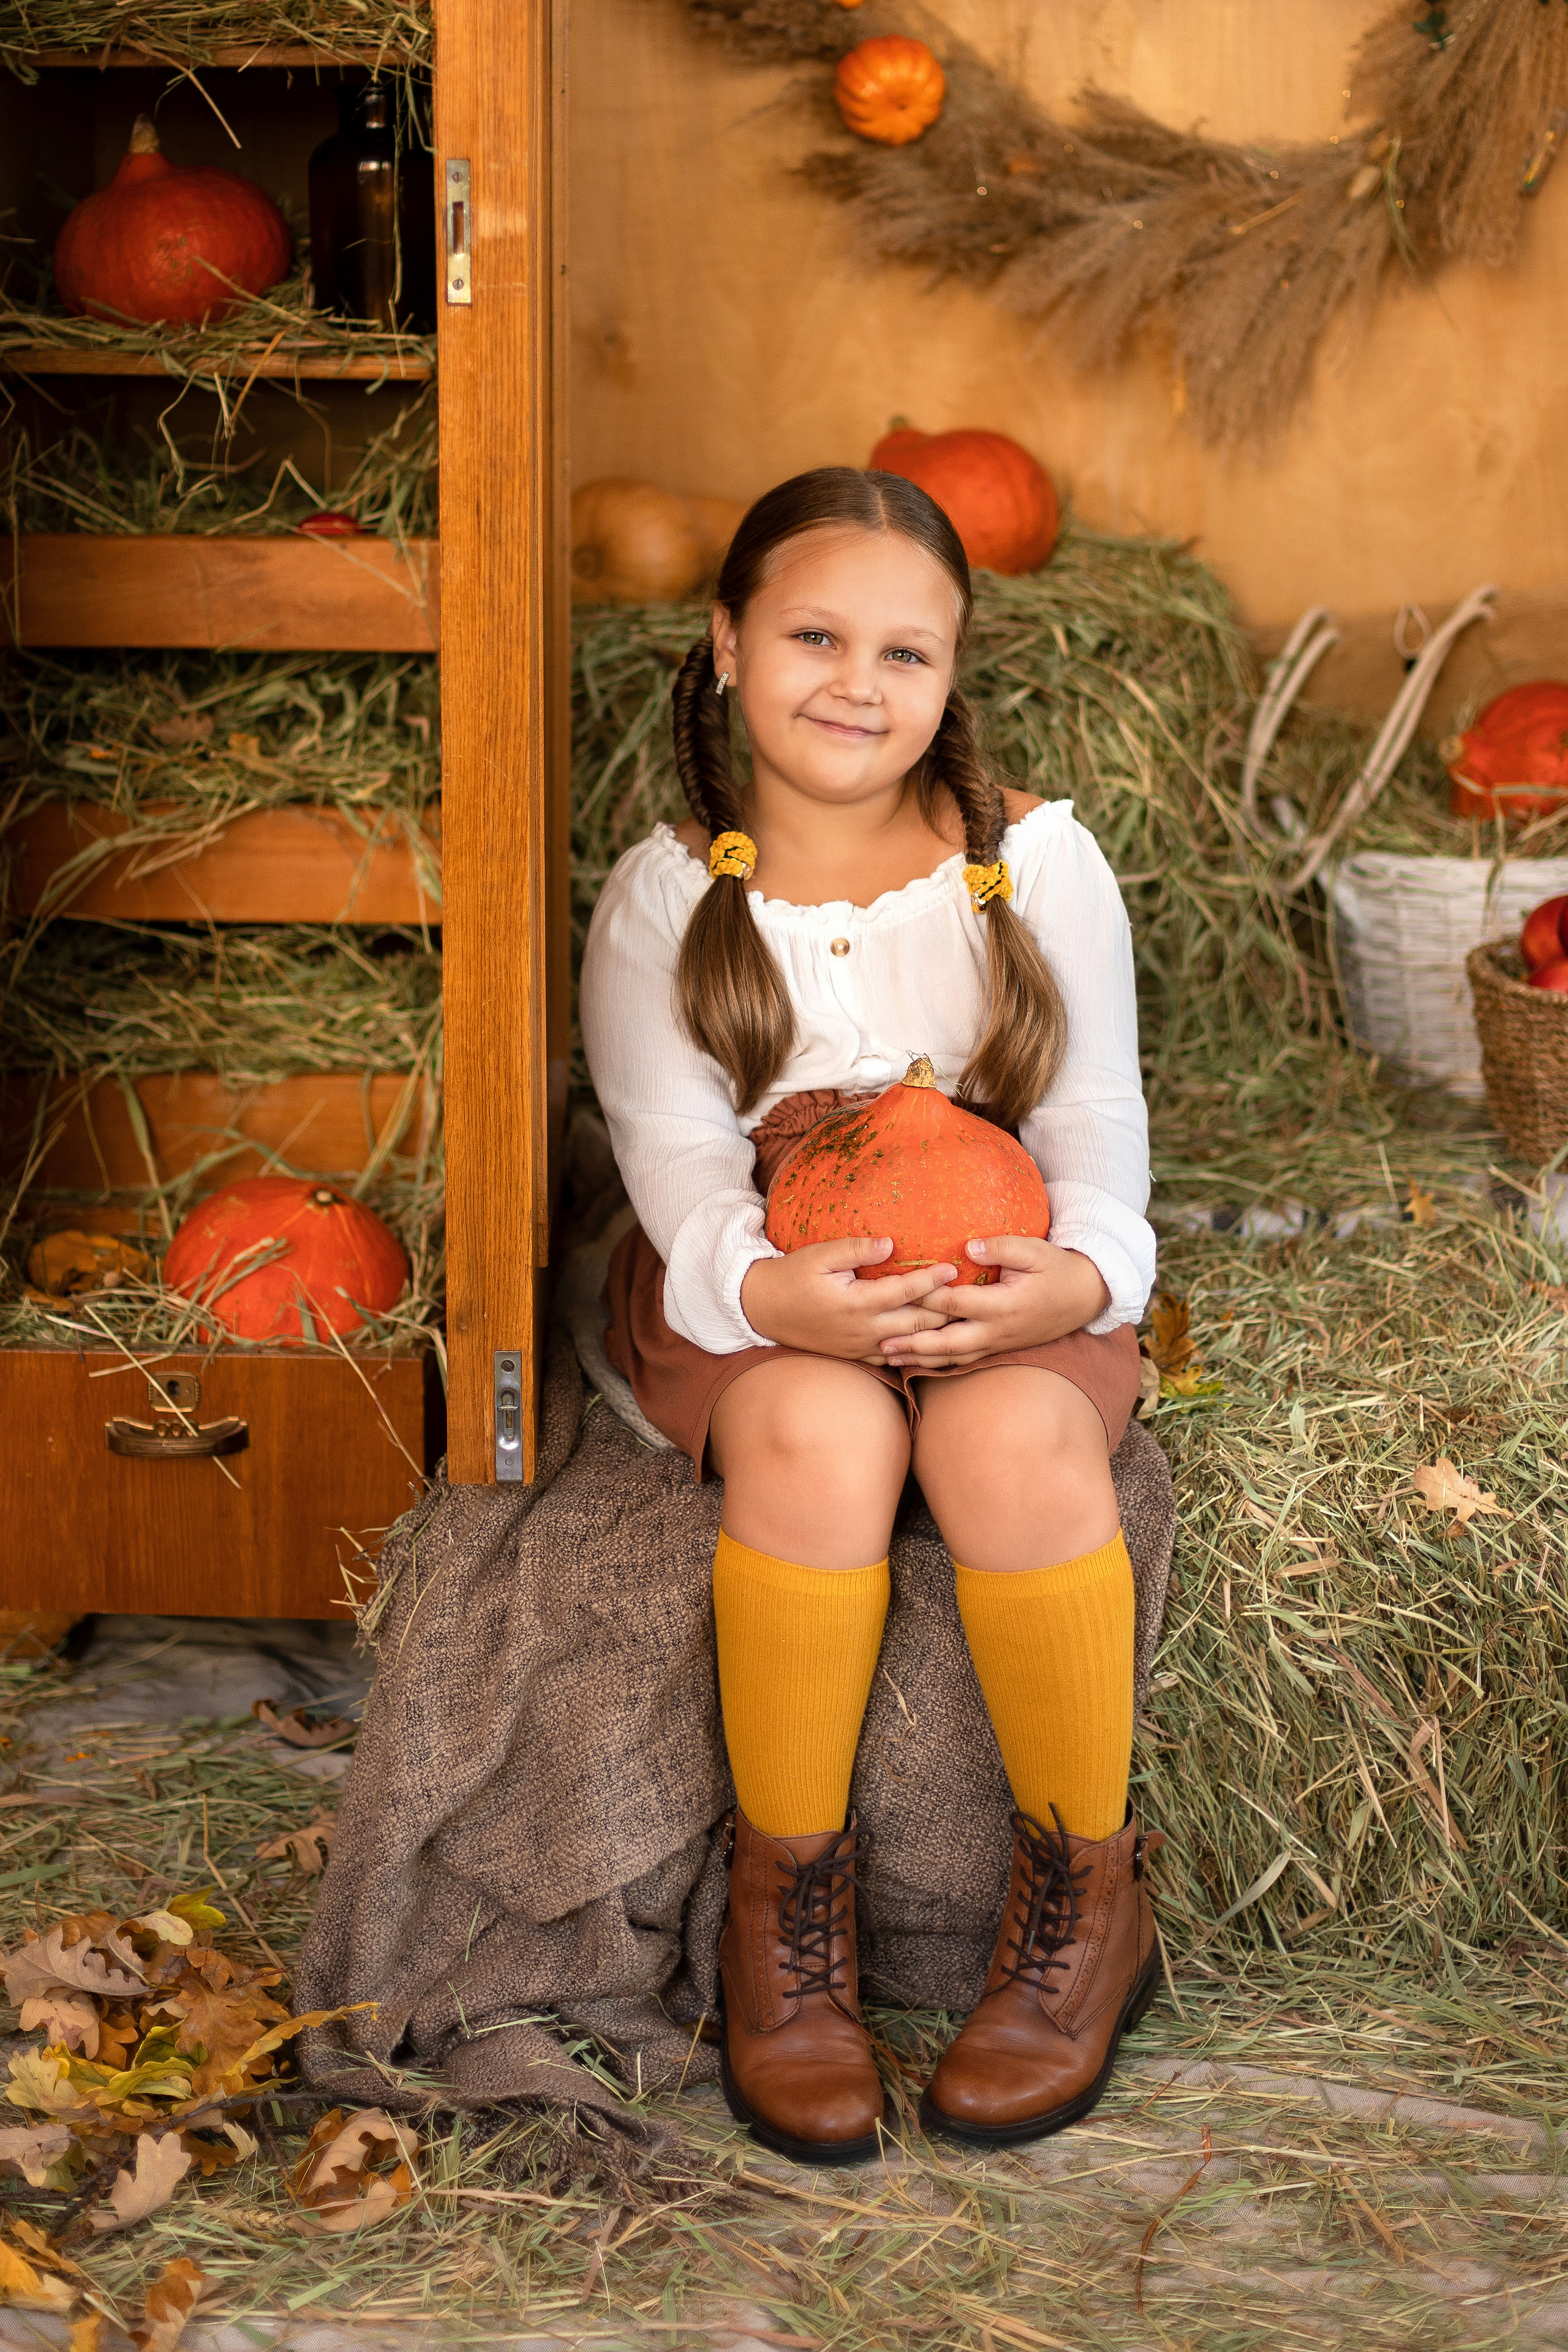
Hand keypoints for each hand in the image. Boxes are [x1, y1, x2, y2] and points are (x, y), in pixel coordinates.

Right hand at [741, 1236, 958, 1360]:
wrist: (763, 1309)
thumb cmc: (792, 1276)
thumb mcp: (819, 1255)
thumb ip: (856, 1249)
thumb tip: (891, 1244)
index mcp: (855, 1304)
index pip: (903, 1291)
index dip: (931, 1280)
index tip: (953, 1267)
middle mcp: (862, 1331)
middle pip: (915, 1324)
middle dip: (945, 1311)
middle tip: (970, 1297)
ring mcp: (859, 1347)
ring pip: (909, 1345)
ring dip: (935, 1335)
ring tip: (961, 1319)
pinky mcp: (856, 1355)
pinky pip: (894, 1359)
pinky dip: (916, 1352)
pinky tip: (934, 1344)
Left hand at [879, 1235, 1110, 1368]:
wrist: (1083, 1297)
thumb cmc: (1056, 1269)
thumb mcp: (1035, 1250)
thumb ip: (1001, 1247)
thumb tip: (968, 1245)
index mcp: (1003, 1305)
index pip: (955, 1302)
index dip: (925, 1298)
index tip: (895, 1292)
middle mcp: (996, 1331)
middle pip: (947, 1341)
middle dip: (913, 1342)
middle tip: (881, 1342)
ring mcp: (996, 1343)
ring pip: (952, 1357)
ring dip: (919, 1358)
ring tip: (887, 1358)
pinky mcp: (997, 1348)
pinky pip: (963, 1360)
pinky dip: (937, 1363)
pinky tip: (914, 1362)